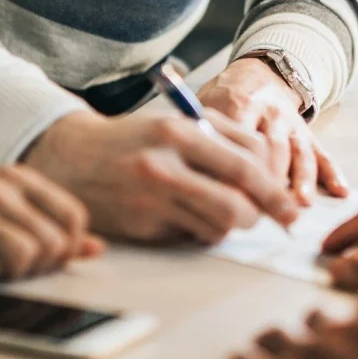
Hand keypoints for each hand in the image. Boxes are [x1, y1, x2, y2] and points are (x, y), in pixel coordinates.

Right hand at [0, 166, 104, 279]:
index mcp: (20, 178)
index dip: (70, 247)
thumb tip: (96, 247)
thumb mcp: (8, 213)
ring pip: (25, 256)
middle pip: (52, 242)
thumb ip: (51, 227)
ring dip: (14, 274)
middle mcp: (0, 187)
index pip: (73, 215)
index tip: (50, 257)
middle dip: (41, 266)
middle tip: (19, 267)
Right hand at [23, 111, 298, 244]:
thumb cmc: (131, 140)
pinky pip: (192, 235)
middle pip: (239, 199)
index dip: (275, 184)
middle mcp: (165, 162)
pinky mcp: (142, 224)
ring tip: (226, 214)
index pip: (247, 160)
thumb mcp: (173, 123)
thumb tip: (270, 171)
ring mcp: (151, 196)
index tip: (288, 198)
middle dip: (267, 212)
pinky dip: (202, 231)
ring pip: (220, 223)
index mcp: (179, 129)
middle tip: (281, 219)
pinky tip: (189, 217)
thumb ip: (220, 139)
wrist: (69, 158)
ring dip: (233, 224)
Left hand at [198, 58, 347, 204]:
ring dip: (300, 179)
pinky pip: (321, 152)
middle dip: (268, 179)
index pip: (239, 134)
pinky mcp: (306, 132)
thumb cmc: (223, 98)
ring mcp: (291, 123)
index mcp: (238, 101)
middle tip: (261, 210)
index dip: (235, 164)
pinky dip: (331, 172)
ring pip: (297, 152)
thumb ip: (197, 130)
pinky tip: (339, 190)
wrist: (258, 74)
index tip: (226, 193)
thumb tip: (186, 172)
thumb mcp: (204, 103)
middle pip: (272, 146)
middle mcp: (268, 111)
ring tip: (298, 204)